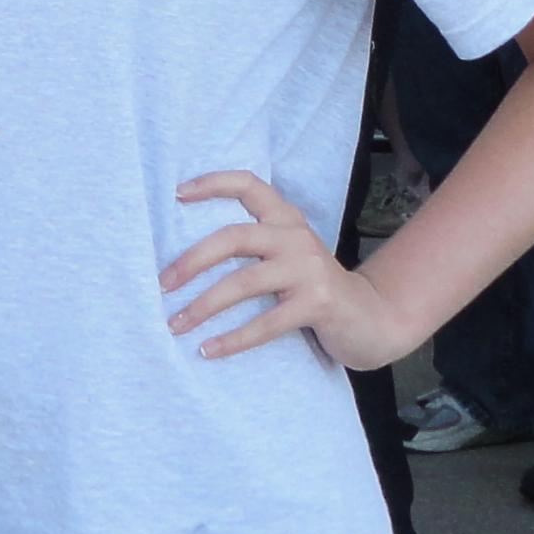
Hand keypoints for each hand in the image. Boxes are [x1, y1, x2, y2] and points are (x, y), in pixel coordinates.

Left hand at [163, 171, 415, 370]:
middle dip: (191, 261)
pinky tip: (208, 350)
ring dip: (203, 305)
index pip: (248, 185)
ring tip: (175, 325)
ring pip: (243, 282)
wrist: (372, 317)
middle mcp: (295, 236)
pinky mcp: (317, 303)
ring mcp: (308, 269)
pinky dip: (232, 339)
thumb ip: (254, 247)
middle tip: (161, 284)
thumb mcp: (288, 255)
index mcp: (286, 219)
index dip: (212, 183)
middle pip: (233, 237)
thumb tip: (185, 260)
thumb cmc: (314, 288)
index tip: (176, 194)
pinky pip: (265, 323)